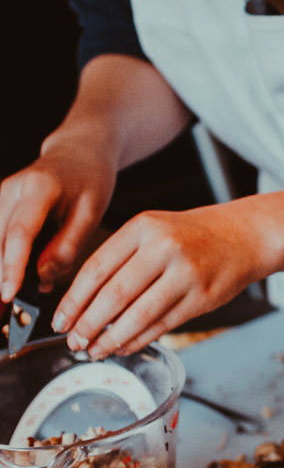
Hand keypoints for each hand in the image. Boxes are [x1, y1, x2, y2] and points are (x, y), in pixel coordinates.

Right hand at [0, 134, 117, 300]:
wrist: (78, 152)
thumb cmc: (89, 179)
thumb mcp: (91, 211)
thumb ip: (68, 245)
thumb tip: (44, 278)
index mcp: (38, 189)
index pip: (19, 233)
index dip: (12, 266)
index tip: (8, 293)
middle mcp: (9, 191)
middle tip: (3, 315)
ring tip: (3, 309)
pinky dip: (2, 263)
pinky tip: (7, 285)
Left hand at [52, 200, 276, 357]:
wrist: (243, 236)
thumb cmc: (191, 236)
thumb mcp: (152, 231)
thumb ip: (121, 259)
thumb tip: (83, 303)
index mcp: (143, 227)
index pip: (97, 268)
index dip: (74, 299)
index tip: (60, 320)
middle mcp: (164, 247)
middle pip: (114, 295)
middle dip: (88, 324)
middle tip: (74, 341)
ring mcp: (186, 273)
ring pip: (138, 315)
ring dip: (111, 339)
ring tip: (95, 350)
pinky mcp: (202, 297)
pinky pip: (162, 324)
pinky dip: (138, 340)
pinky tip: (124, 346)